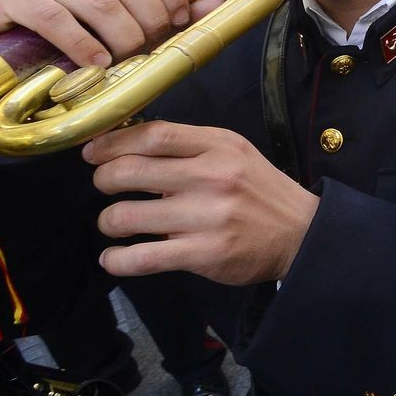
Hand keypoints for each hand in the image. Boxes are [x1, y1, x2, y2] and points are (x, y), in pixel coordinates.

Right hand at [0, 0, 189, 66]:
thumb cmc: (54, 51)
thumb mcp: (110, 31)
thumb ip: (160, 16)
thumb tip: (219, 4)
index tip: (176, 25)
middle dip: (147, 22)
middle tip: (146, 51)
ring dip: (119, 36)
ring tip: (121, 61)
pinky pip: (52, 16)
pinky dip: (80, 43)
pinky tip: (92, 64)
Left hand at [85, 121, 318, 285]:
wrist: (302, 234)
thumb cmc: (260, 192)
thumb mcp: (234, 154)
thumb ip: (190, 147)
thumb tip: (129, 145)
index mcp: (218, 147)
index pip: (153, 135)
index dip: (112, 143)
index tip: (93, 153)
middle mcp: (211, 177)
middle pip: (129, 171)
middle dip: (103, 180)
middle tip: (105, 186)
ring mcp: (206, 217)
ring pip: (126, 216)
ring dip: (108, 221)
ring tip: (115, 224)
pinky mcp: (203, 253)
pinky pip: (141, 258)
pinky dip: (117, 260)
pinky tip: (114, 258)